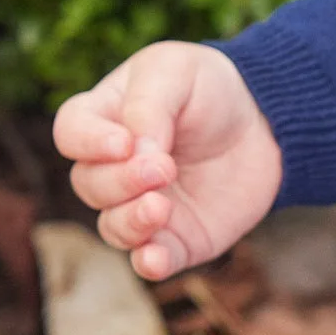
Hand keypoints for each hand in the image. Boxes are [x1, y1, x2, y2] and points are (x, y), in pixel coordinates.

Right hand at [53, 42, 283, 282]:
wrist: (264, 121)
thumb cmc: (208, 88)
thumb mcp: (176, 72)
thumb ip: (148, 105)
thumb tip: (135, 152)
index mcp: (104, 119)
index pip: (71, 134)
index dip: (87, 143)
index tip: (124, 143)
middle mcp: (114, 168)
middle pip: (89, 184)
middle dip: (121, 181)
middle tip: (164, 168)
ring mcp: (141, 205)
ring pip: (112, 226)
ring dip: (131, 222)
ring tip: (161, 207)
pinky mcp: (176, 237)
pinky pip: (150, 260)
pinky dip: (148, 262)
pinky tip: (156, 258)